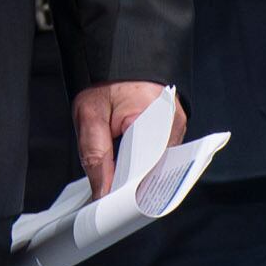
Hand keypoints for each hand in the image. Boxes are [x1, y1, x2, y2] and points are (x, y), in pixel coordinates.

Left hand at [73, 80, 177, 195]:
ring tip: (114, 193)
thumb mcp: (90, 115)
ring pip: (157, 167)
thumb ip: (95, 154)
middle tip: (109, 203)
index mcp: (160, 117)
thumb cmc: (105, 84)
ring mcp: (175, 131)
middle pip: (156, 170)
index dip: (129, 187)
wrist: (117, 63)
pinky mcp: (170, 134)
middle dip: (132, 187)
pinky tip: (124, 178)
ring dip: (137, 179)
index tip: (111, 203)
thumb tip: (102, 193)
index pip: (149, 164)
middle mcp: (174, 127)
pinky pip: (157, 159)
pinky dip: (141, 169)